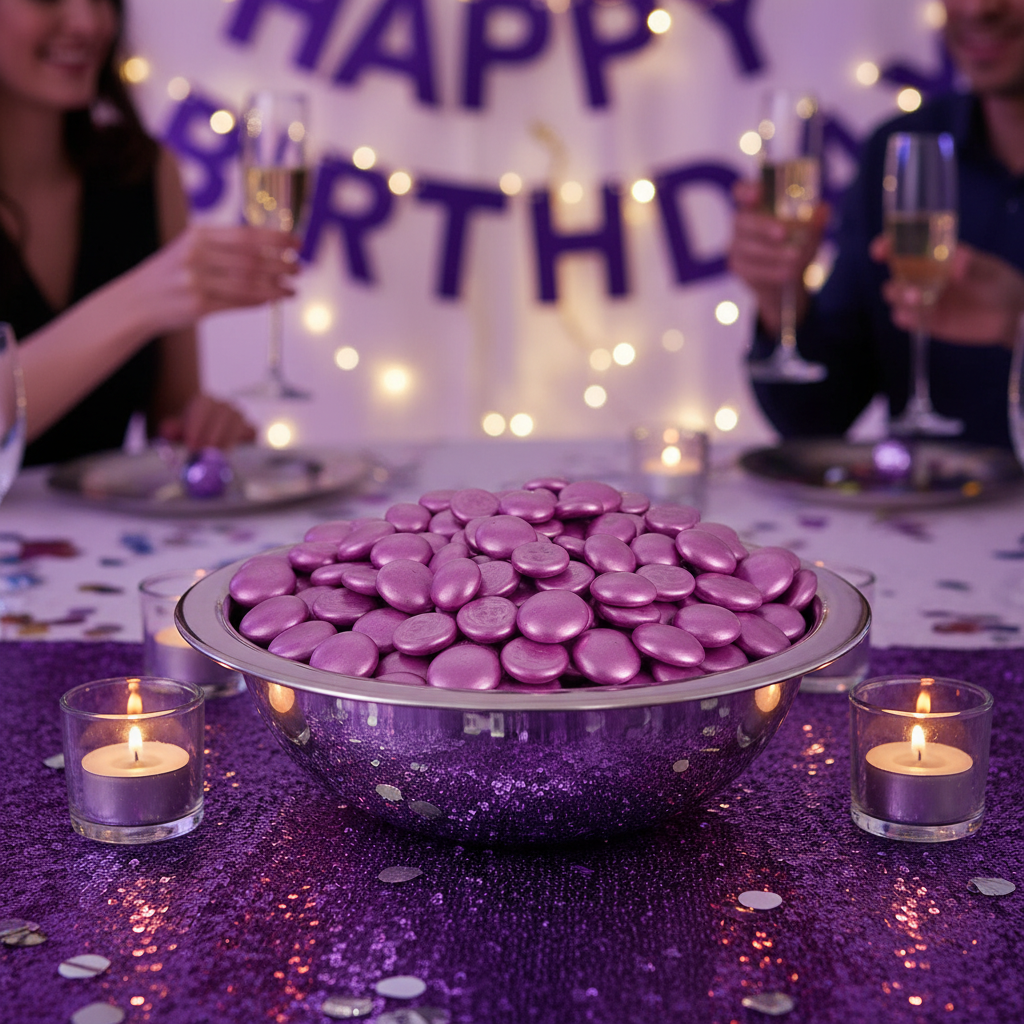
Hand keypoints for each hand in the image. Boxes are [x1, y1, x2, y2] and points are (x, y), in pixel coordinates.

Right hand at [126, 225, 299, 335]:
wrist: (135, 302)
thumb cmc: (170, 275)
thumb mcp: (190, 250)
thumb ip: (223, 247)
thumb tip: (268, 251)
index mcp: (197, 235)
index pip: (245, 234)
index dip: (276, 238)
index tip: (296, 242)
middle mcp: (196, 255)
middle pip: (251, 259)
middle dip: (281, 264)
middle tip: (299, 268)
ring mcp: (196, 281)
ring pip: (248, 283)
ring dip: (275, 287)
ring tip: (292, 288)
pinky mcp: (197, 306)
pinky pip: (238, 303)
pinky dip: (259, 301)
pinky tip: (273, 300)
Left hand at [157, 394, 256, 450]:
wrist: (206, 434)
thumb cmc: (191, 432)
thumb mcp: (177, 430)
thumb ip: (171, 429)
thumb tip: (167, 431)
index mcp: (205, 400)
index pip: (202, 406)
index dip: (197, 424)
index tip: (191, 444)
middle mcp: (224, 405)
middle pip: (222, 415)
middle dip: (211, 435)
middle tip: (203, 454)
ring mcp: (239, 417)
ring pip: (237, 423)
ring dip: (226, 441)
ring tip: (215, 457)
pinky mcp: (250, 429)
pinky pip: (251, 432)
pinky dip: (243, 442)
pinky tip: (232, 456)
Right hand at [728, 178, 829, 334]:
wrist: (785, 279)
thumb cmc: (796, 244)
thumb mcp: (810, 231)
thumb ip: (814, 220)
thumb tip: (822, 210)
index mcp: (756, 205)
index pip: (741, 192)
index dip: (746, 191)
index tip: (758, 192)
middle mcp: (741, 223)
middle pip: (743, 221)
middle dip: (763, 226)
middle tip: (783, 233)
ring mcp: (737, 246)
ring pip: (750, 248)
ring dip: (774, 252)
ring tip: (796, 255)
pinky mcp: (739, 267)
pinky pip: (753, 270)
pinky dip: (774, 271)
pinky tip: (790, 272)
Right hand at [872, 236, 1023, 347]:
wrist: (1008, 315)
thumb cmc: (996, 283)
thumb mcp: (986, 270)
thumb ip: (970, 264)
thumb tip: (955, 260)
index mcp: (934, 255)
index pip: (904, 246)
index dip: (887, 245)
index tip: (880, 250)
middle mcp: (923, 275)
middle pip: (894, 272)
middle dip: (895, 277)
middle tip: (913, 286)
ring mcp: (922, 298)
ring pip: (895, 296)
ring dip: (900, 297)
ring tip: (918, 300)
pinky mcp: (924, 320)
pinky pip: (903, 318)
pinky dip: (905, 317)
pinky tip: (917, 317)